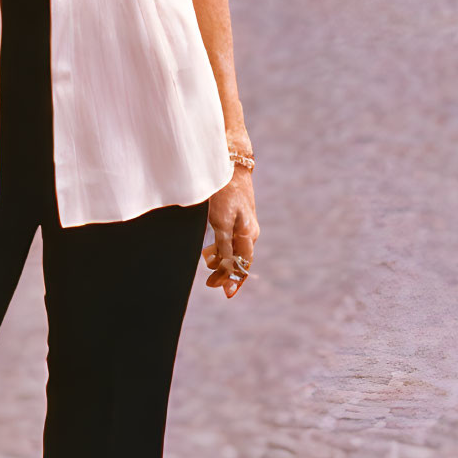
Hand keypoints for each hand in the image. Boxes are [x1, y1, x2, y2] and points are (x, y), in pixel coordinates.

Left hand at [203, 165, 257, 298]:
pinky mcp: (238, 217)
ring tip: (207, 263)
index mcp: (248, 235)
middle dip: (226, 273)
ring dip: (222, 261)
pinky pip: (232, 240)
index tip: (226, 294)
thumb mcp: (221, 222)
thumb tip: (226, 270)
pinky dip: (221, 249)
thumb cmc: (224, 193)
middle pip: (239, 260)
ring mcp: (245, 225)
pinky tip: (210, 250)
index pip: (244, 266)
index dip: (234, 281)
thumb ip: (224, 246)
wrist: (230, 164)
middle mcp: (250, 232)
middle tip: (209, 283)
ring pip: (235, 250)